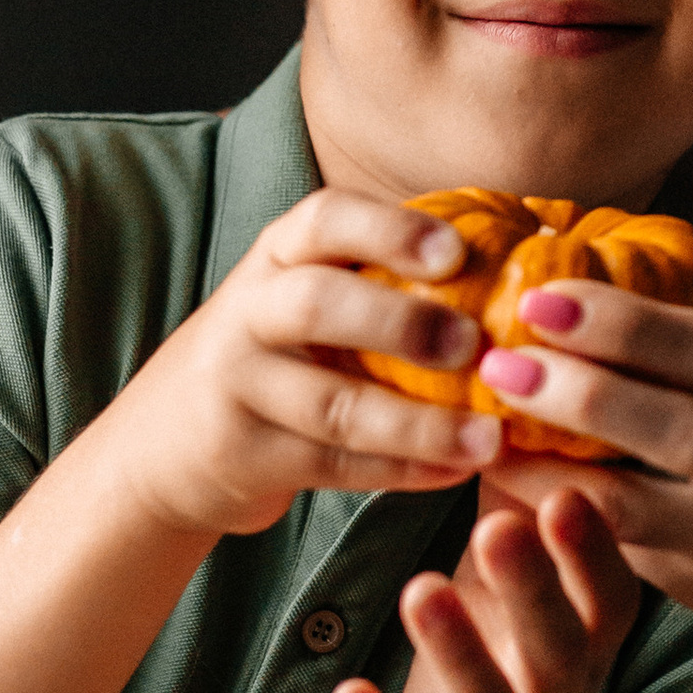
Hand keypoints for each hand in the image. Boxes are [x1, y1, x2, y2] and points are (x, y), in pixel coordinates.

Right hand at [94, 192, 503, 543]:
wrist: (161, 446)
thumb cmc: (277, 354)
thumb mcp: (305, 298)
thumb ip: (384, 274)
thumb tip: (530, 234)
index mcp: (276, 257)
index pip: (324, 220)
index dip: (390, 230)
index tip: (456, 251)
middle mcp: (248, 312)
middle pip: (318, 305)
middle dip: (402, 322)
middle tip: (475, 343)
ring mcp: (238, 388)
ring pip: (334, 405)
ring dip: (420, 424)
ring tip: (491, 438)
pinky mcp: (243, 457)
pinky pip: (333, 465)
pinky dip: (401, 470)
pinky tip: (455, 472)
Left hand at [330, 489, 641, 692]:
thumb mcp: (514, 628)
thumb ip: (519, 540)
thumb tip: (510, 418)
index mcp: (575, 662)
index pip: (608, 604)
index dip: (595, 554)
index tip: (572, 490)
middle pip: (557, 648)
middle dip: (532, 587)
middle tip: (498, 524)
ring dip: (458, 650)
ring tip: (419, 589)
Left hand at [462, 283, 692, 692]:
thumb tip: (654, 327)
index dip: (624, 324)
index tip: (546, 298)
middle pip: (676, 424)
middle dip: (579, 389)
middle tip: (500, 358)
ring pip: (640, 504)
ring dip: (556, 466)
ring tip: (488, 433)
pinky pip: (634, 555)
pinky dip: (574, 521)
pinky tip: (521, 497)